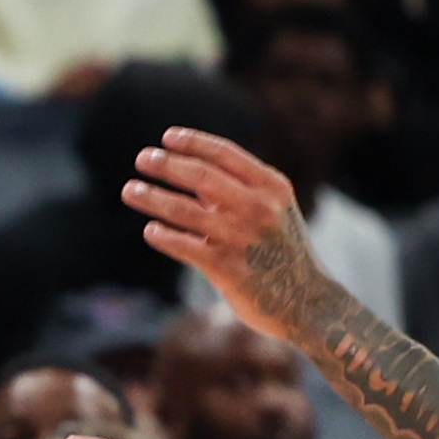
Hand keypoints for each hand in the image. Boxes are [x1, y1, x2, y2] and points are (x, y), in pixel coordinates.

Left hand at [124, 126, 317, 329]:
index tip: (167, 137)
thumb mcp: (271, 210)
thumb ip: (233, 188)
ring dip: (152, 198)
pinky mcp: (226, 268)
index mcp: (272, 188)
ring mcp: (242, 238)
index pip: (226, 154)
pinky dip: (163, 235)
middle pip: (201, 176)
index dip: (193, 142)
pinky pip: (183, 245)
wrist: (307, 301)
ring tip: (130, 190)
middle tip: (143, 158)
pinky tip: (151, 230)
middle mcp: (259, 208)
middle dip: (167, 165)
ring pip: (184, 210)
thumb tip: (184, 164)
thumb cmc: (280, 249)